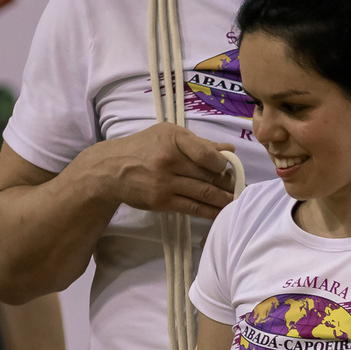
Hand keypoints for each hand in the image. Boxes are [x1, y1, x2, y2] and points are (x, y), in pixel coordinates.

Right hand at [97, 123, 239, 218]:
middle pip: (210, 176)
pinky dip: (212, 212)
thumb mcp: (168, 136)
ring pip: (205, 193)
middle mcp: (169, 159)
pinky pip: (194, 208)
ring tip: (236, 201)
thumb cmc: (145, 148)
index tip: (229, 169)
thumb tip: (230, 149)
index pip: (208, 154)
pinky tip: (223, 213)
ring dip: (225, 200)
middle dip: (230, 185)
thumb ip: (199, 144)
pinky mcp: (162, 201)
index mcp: (173, 138)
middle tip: (240, 189)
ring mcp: (164, 181)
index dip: (224, 164)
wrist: (110, 169)